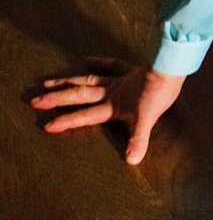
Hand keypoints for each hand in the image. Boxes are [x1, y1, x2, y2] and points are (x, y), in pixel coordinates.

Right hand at [30, 57, 185, 164]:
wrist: (169, 69)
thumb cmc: (159, 94)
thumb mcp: (147, 120)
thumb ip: (137, 139)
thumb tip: (131, 159)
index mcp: (112, 106)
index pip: (85, 116)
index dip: (66, 121)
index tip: (47, 126)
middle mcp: (110, 93)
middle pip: (78, 96)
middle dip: (57, 100)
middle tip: (35, 101)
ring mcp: (118, 81)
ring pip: (87, 81)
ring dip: (68, 82)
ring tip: (49, 82)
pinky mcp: (130, 71)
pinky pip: (112, 65)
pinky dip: (100, 62)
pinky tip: (88, 60)